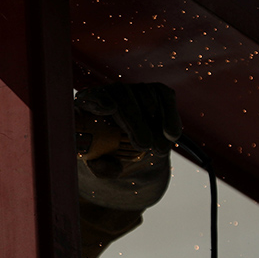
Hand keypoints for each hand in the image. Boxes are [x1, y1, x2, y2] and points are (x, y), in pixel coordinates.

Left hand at [74, 82, 179, 210]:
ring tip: (157, 150)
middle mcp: (110, 93)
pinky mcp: (156, 91)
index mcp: (88, 108)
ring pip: (145, 95)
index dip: (98, 100)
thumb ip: (102, 168)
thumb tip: (108, 166)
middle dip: (134, 120)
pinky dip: (169, 116)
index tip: (109, 109)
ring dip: (153, 124)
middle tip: (143, 145)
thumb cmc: (111, 158)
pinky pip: (165, 97)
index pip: (89, 97)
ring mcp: (134, 89)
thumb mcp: (102, 167)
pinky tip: (170, 135)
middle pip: (120, 94)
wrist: (136, 156)